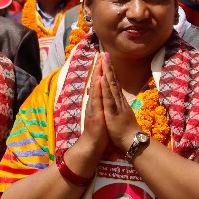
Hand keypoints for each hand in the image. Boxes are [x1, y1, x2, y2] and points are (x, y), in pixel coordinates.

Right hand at [68, 56, 110, 171]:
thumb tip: (103, 97)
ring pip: (96, 87)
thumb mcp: (103, 115)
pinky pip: (97, 98)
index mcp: (99, 102)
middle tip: (102, 54)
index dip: (103, 71)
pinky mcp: (95, 113)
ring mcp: (94, 106)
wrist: (93, 145)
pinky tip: (98, 79)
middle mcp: (95, 102)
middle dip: (100, 68)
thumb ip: (102, 105)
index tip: (105, 59)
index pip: (101, 84)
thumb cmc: (100, 131)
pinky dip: (98, 88)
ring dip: (98, 74)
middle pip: (98, 82)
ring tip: (100, 61)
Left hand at [100, 54, 142, 151]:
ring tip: (104, 60)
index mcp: (118, 101)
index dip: (110, 71)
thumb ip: (119, 106)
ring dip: (107, 72)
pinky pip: (109, 97)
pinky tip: (103, 77)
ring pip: (111, 85)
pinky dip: (106, 87)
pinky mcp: (113, 111)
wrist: (131, 141)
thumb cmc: (125, 130)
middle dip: (108, 66)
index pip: (114, 83)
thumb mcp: (121, 114)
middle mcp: (118, 99)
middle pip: (113, 80)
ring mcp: (116, 104)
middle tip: (105, 53)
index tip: (106, 60)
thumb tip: (118, 100)